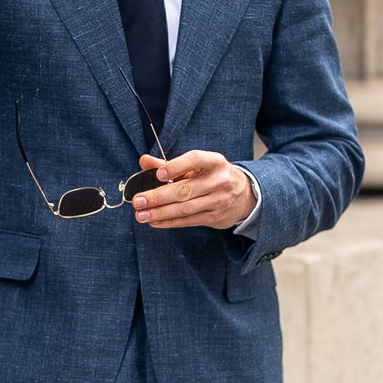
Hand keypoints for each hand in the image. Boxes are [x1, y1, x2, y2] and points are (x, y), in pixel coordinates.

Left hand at [131, 150, 254, 230]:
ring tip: (141, 215)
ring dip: (160, 213)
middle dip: (158, 197)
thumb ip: (169, 164)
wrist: (245, 195)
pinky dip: (169, 222)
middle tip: (138, 201)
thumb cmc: (214, 176)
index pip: (195, 160)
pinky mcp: (215, 218)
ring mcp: (218, 201)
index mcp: (215, 162)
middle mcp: (219, 181)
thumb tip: (144, 161)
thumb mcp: (197, 166)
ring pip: (185, 209)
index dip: (176, 166)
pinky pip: (188, 221)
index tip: (158, 174)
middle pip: (185, 190)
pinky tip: (154, 222)